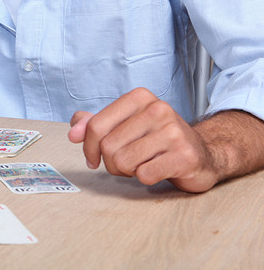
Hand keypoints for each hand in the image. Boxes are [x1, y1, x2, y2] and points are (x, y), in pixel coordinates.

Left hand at [68, 87, 218, 192]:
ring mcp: (173, 131)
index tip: (93, 158)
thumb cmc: (157, 140)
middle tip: (126, 162)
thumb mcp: (125, 125)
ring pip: (123, 161)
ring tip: (142, 164)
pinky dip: (145, 178)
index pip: (96, 126)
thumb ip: (95, 125)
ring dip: (127, 171)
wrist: (202, 153)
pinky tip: (157, 170)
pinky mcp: (185, 155)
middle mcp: (157, 109)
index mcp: (139, 98)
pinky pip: (144, 174)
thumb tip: (74, 132)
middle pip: (108, 146)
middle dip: (111, 162)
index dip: (89, 147)